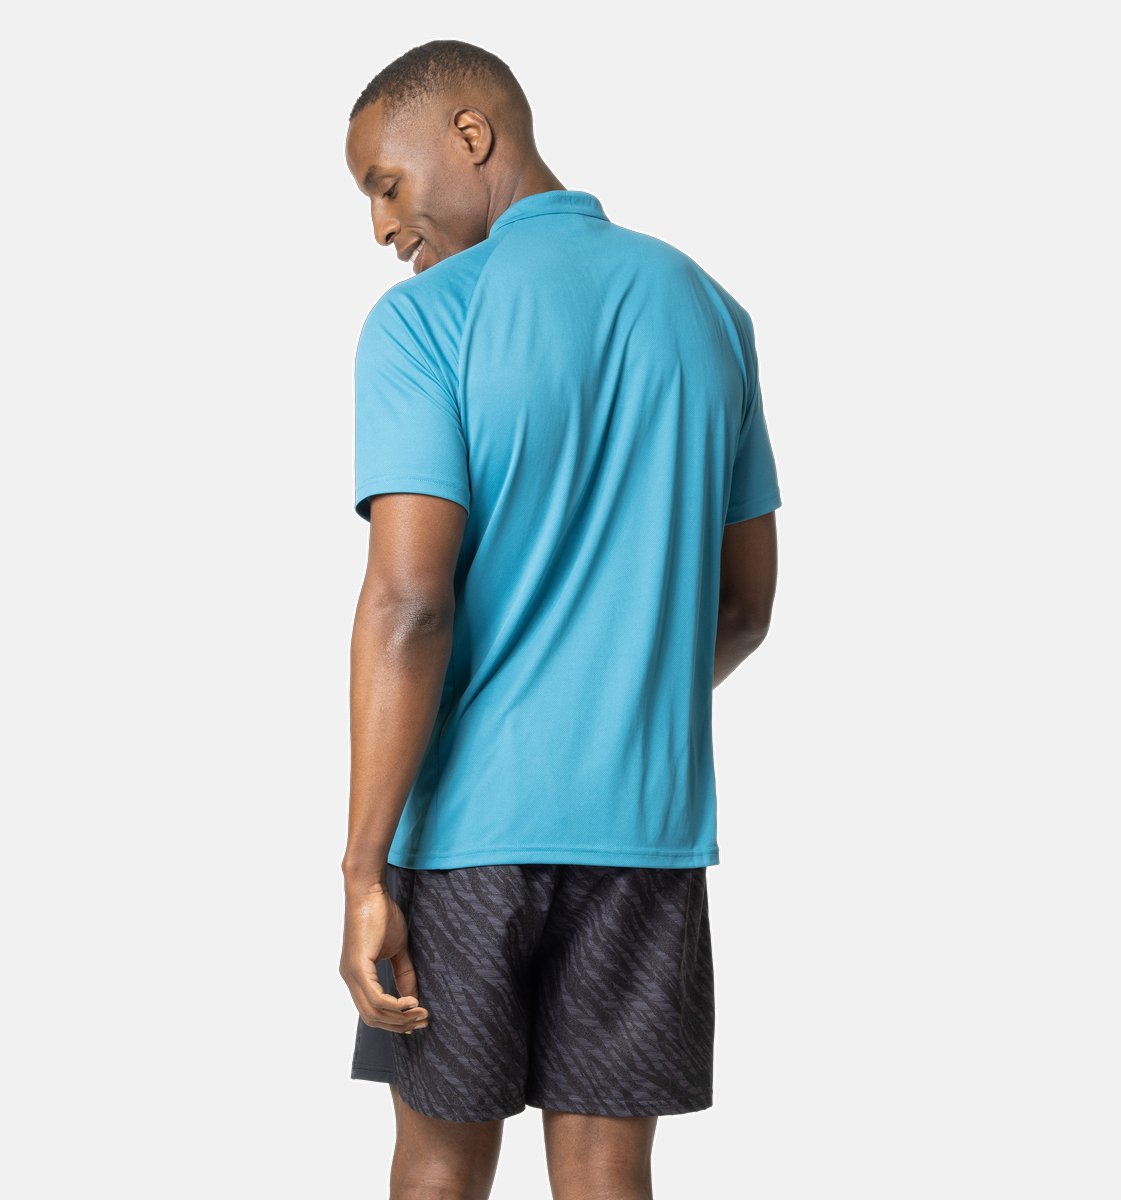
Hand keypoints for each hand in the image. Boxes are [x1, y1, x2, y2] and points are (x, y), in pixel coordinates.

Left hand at [339, 883, 429, 1033]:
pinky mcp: (357, 966)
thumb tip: (413, 999)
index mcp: (357, 976)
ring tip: (421, 1013)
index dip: (395, 1021)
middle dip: (399, 1024)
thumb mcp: (397, 949)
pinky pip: (376, 998)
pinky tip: (411, 1002)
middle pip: (372, 1018)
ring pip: (374, 1012)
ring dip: (400, 1018)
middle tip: (423, 1021)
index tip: (417, 1021)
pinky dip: (395, 1006)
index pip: (372, 1011)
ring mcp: (351, 974)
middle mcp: (350, 978)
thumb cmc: (381, 913)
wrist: (369, 890)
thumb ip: (403, 974)